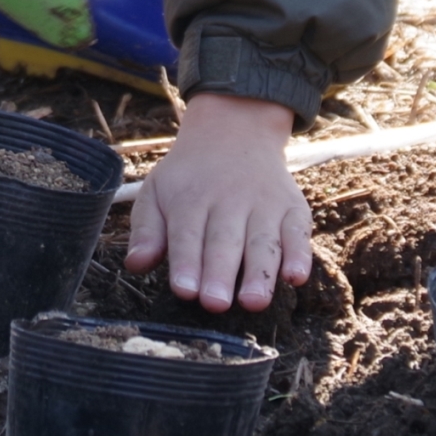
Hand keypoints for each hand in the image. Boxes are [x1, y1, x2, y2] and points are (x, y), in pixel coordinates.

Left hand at [123, 93, 311, 312]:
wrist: (234, 131)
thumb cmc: (189, 177)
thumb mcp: (157, 192)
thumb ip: (147, 230)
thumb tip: (135, 263)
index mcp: (190, 199)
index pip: (187, 235)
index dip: (186, 263)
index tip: (185, 290)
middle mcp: (229, 201)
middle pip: (224, 242)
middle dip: (220, 274)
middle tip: (215, 304)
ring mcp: (264, 205)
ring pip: (262, 242)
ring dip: (260, 273)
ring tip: (254, 301)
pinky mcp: (292, 209)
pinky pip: (298, 232)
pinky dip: (300, 255)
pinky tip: (296, 277)